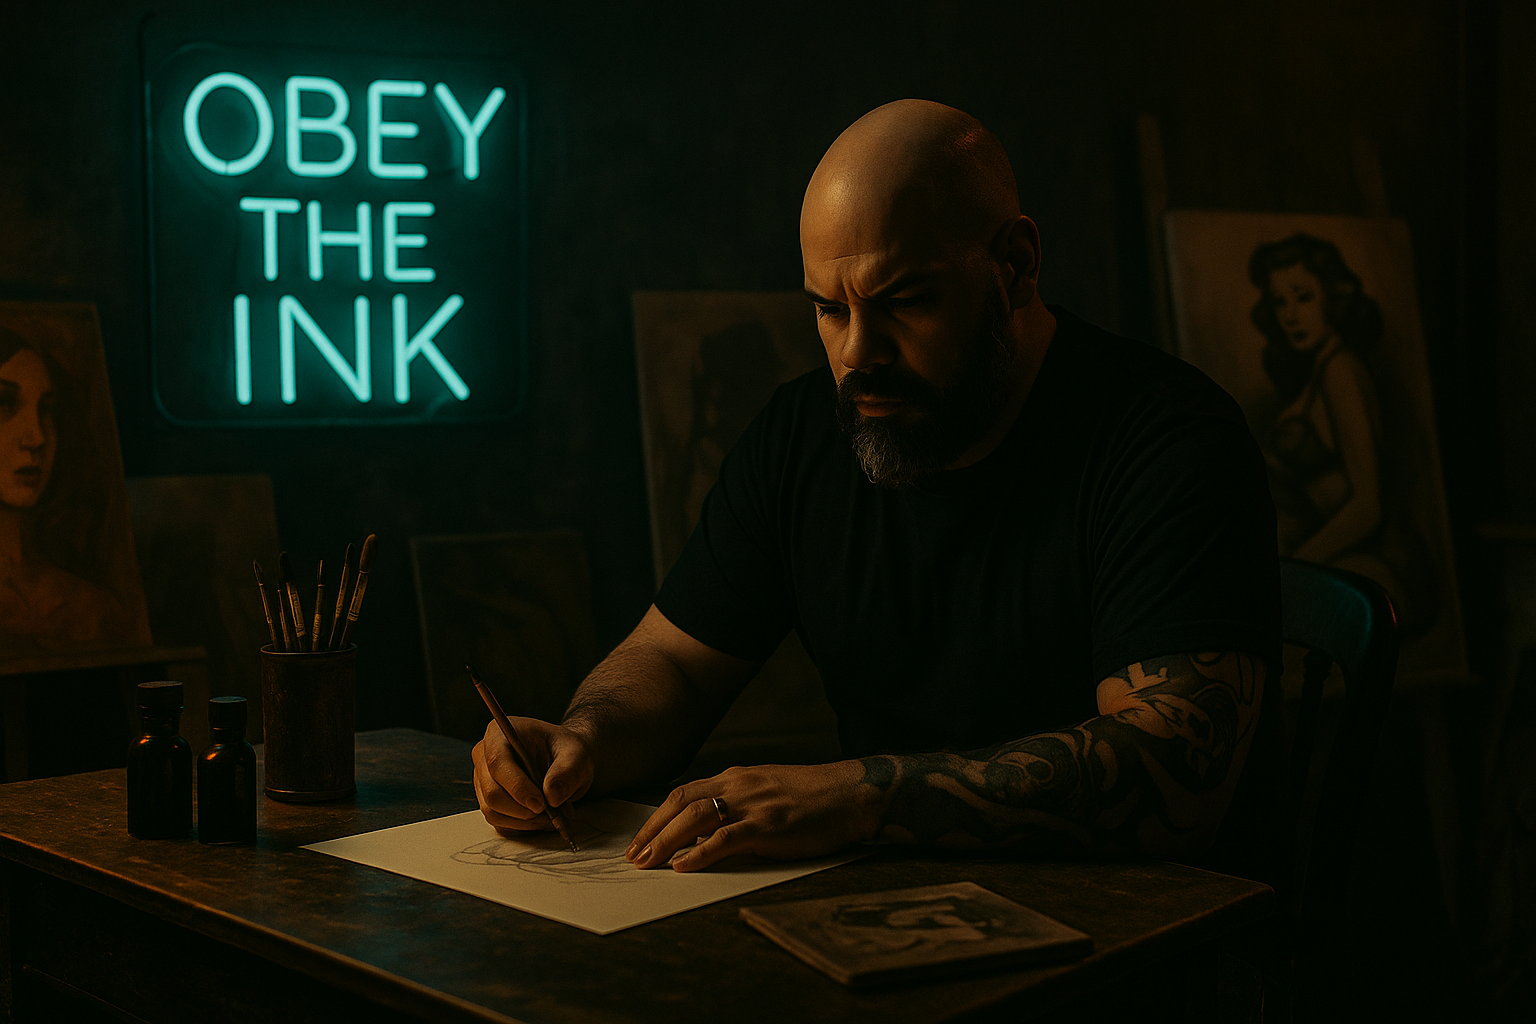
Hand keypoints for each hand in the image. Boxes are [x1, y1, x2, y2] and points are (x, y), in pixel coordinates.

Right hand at [472, 718, 594, 833]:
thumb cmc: (565, 751)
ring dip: (525, 821)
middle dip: (523, 809)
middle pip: (492, 792)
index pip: (498, 762)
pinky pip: (499, 823)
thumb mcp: (576, 754)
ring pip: (493, 812)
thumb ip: (567, 771)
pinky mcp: (489, 802)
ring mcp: (483, 781)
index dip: (517, 786)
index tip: (541, 804)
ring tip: (552, 815)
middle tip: (552, 813)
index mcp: (499, 734)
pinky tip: (542, 819)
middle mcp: (484, 757)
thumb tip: (551, 796)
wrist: (564, 760)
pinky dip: (522, 827)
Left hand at [624, 761, 875, 871]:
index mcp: (736, 777)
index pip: (684, 793)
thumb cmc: (812, 798)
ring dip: (666, 841)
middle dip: (652, 830)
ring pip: (696, 817)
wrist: (851, 795)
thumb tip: (707, 831)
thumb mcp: (766, 791)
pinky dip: (700, 852)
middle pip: (681, 802)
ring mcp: (753, 804)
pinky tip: (683, 866)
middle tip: (633, 856)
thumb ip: (737, 804)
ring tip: (649, 863)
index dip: (657, 817)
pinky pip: (726, 838)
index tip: (640, 839)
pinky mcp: (769, 825)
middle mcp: (739, 786)